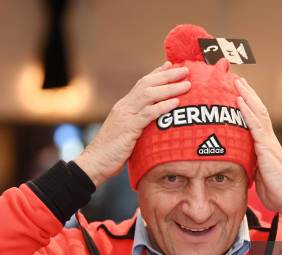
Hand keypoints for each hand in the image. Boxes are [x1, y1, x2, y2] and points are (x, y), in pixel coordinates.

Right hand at [75, 62, 190, 185]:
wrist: (95, 163)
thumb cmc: (112, 153)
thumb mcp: (127, 134)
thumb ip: (139, 125)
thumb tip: (155, 125)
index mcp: (124, 107)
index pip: (142, 84)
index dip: (157, 73)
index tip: (171, 65)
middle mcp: (124, 107)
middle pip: (147, 84)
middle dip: (168, 76)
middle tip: (185, 70)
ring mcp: (126, 116)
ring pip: (149, 95)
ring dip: (170, 88)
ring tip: (187, 84)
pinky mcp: (128, 128)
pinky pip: (148, 114)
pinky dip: (163, 106)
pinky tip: (176, 102)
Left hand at [235, 77, 281, 217]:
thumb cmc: (275, 190)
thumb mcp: (259, 173)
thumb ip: (251, 162)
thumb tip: (241, 159)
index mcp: (266, 144)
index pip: (257, 119)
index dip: (249, 105)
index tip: (240, 92)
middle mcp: (268, 139)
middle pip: (258, 110)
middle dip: (248, 94)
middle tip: (238, 79)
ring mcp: (268, 142)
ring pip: (257, 112)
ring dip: (247, 96)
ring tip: (238, 82)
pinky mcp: (266, 148)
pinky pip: (255, 126)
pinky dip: (246, 112)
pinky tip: (239, 101)